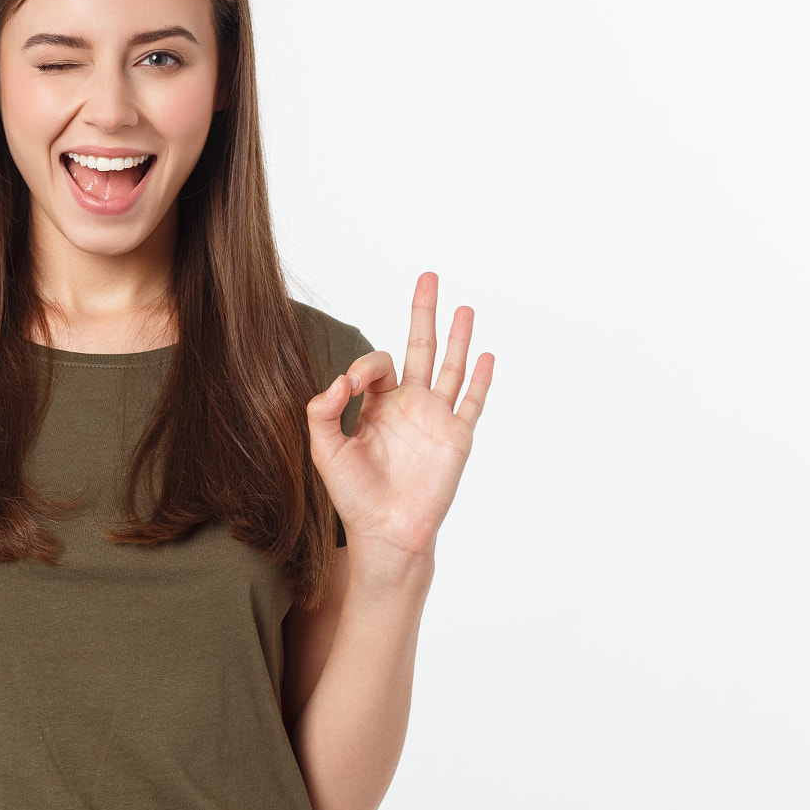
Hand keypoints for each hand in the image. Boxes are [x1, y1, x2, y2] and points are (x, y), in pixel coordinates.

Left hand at [306, 272, 493, 558]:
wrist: (386, 532)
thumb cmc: (354, 496)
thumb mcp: (324, 450)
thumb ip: (322, 412)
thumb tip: (337, 380)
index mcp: (376, 406)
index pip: (376, 365)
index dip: (361, 367)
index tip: (347, 387)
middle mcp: (408, 406)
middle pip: (419, 347)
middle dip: (422, 312)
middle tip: (428, 276)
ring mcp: (435, 418)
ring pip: (449, 367)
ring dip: (457, 337)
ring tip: (463, 307)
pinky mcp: (456, 436)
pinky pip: (471, 402)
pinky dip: (481, 379)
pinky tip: (487, 356)